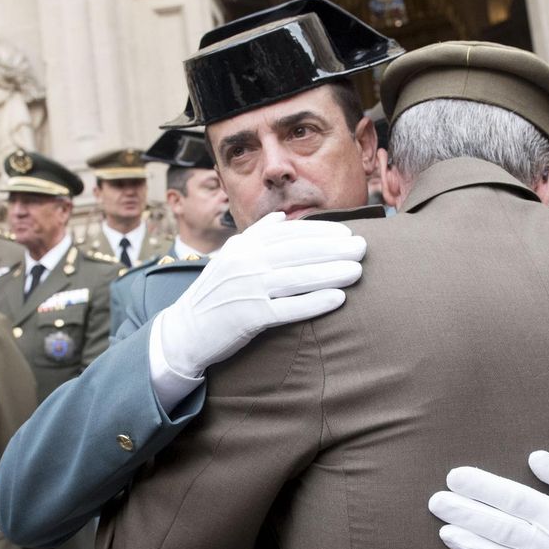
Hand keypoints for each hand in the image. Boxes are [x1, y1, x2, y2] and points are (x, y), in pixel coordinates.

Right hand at [155, 212, 365, 378]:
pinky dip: (314, 303)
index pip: (289, 234)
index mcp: (244, 247)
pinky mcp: (248, 318)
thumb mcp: (230, 257)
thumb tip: (280, 216)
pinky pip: (287, 309)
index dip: (321, 232)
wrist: (185, 331)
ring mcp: (247, 290)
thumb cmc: (215, 294)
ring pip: (296, 278)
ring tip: (357, 271)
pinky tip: (338, 299)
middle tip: (363, 248)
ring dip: (330, 273)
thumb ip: (256, 236)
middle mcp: (246, 264)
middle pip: (298, 252)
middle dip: (334, 248)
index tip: (347, 233)